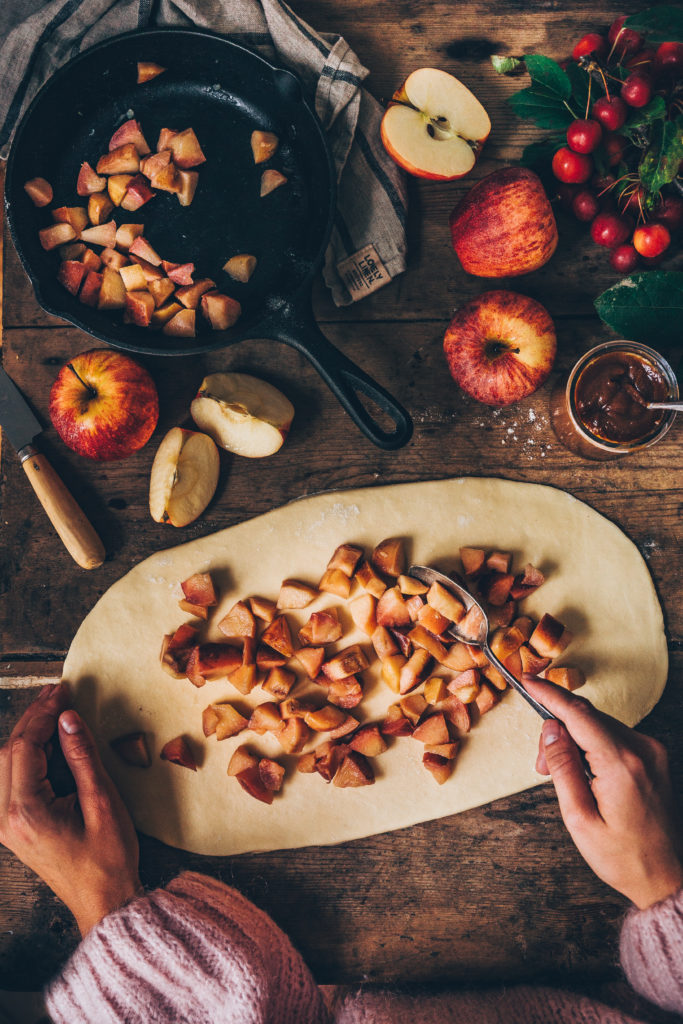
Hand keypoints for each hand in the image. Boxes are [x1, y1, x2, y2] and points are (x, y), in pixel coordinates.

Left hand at [0, 682, 141, 934]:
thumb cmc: (108, 859)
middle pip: (9, 751)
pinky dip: (27, 756)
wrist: (103, 902)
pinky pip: (10, 780)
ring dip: (28, 735)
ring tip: (54, 713)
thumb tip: (68, 718)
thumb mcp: (103, 802)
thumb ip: (82, 757)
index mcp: (26, 812)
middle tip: (59, 694)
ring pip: (5, 763)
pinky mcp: (13, 827)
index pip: (25, 746)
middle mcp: (6, 818)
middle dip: (34, 719)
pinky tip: (49, 744)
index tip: (63, 691)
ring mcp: (6, 825)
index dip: (43, 713)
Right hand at [525, 676, 682, 909]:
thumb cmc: (622, 857)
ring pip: (600, 725)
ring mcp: (652, 751)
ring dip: (575, 739)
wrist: (665, 877)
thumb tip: (550, 729)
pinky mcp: (655, 756)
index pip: (578, 714)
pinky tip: (585, 772)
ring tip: (563, 777)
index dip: (549, 694)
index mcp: (621, 764)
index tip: (527, 680)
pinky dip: (593, 745)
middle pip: (587, 717)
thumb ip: (563, 768)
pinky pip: (615, 736)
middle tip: (541, 767)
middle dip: (557, 730)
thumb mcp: (579, 818)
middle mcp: (642, 749)